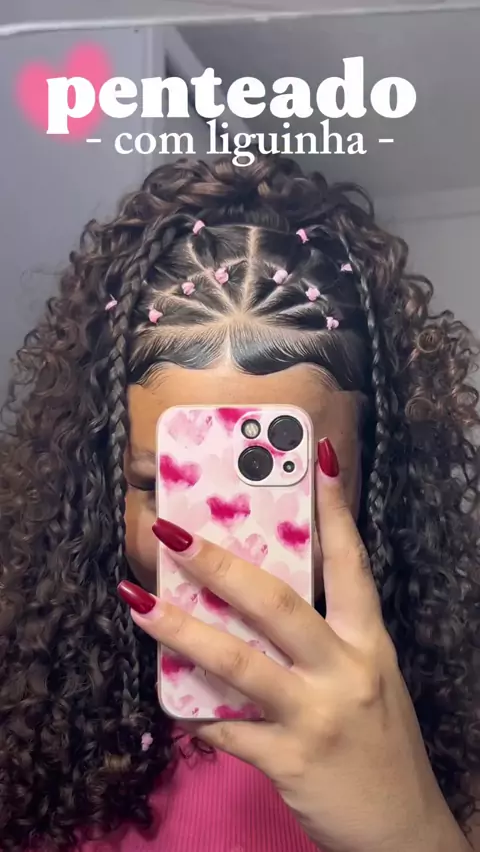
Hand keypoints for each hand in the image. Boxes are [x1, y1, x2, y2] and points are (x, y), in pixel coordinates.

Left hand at [118, 439, 467, 851]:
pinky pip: (228, 732)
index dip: (334, 508)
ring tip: (138, 601)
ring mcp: (318, 716)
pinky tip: (175, 708)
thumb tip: (253, 605)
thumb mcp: (365, 680)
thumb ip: (321, 644)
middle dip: (222, 564)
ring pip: (239, 663)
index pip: (352, 563)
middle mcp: (346, 671)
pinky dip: (198, 717)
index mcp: (368, 643)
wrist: (403, 831)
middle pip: (279, 604)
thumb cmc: (377, 744)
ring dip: (182, 629)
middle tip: (173, 532)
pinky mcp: (291, 762)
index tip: (315, 457)